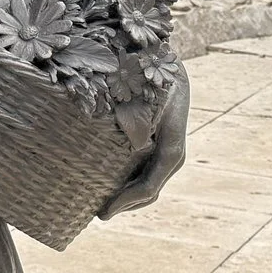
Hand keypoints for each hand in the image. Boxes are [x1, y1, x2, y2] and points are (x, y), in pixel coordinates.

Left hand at [99, 65, 187, 219]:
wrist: (166, 59)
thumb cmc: (150, 74)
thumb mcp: (141, 95)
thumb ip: (135, 122)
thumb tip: (129, 148)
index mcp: (172, 143)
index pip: (150, 185)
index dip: (126, 202)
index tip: (103, 212)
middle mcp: (173, 151)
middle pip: (150, 190)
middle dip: (125, 205)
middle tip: (98, 214)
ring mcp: (167, 149)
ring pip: (149, 183)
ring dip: (126, 196)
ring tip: (101, 203)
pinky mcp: (158, 144)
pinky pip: (145, 171)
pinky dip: (128, 182)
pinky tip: (108, 183)